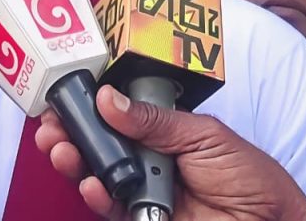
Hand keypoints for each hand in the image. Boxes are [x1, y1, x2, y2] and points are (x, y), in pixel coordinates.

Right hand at [35, 85, 305, 220]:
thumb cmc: (251, 179)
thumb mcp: (205, 136)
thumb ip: (155, 120)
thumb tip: (110, 100)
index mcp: (163, 132)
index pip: (118, 114)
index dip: (90, 106)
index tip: (68, 96)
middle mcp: (147, 159)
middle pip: (98, 143)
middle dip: (71, 132)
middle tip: (53, 126)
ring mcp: (142, 191)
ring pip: (96, 173)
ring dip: (74, 160)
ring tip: (62, 150)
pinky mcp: (139, 218)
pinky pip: (108, 206)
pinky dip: (95, 194)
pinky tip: (92, 183)